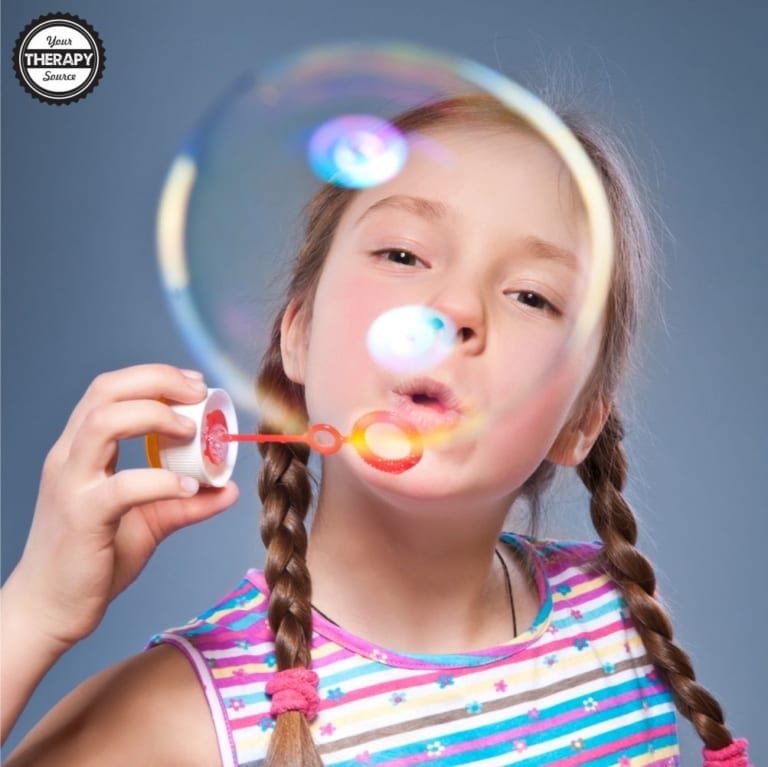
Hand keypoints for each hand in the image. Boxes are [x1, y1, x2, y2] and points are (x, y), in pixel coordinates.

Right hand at [10, 364, 239, 651]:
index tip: (194, 385)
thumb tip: (228, 489)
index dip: (155, 377)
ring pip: (104, 423)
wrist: (48, 609)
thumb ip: (187, 503)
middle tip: (199, 395)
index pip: (110, 389)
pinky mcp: (81, 519)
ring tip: (191, 432)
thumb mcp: (148, 522)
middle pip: (106, 391)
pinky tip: (189, 490)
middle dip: (158, 381)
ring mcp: (72, 486)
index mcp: (81, 450)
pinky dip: (161, 481)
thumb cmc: (92, 559)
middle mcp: (70, 458)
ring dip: (155, 417)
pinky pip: (122, 487)